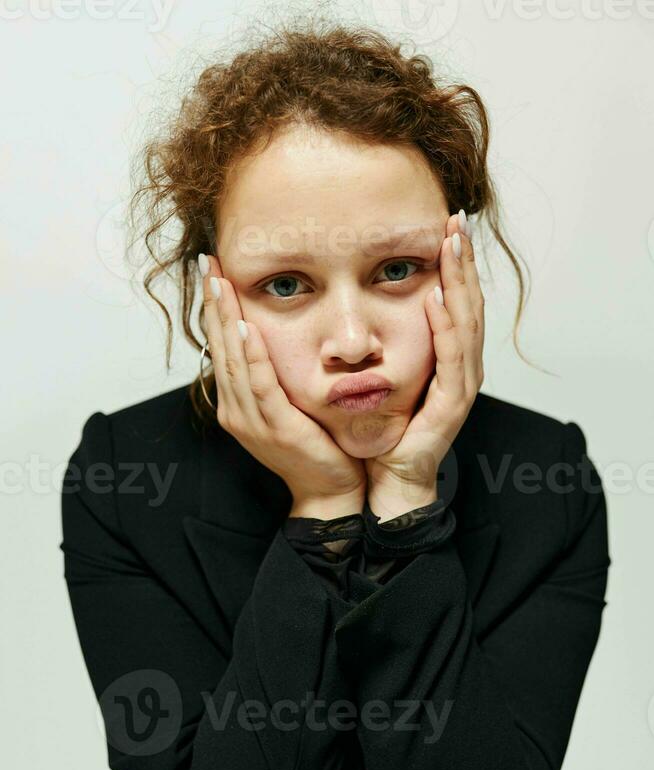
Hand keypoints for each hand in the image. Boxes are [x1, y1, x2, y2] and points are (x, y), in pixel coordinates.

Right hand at [199, 253, 366, 510]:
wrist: (331, 491)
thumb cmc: (317, 447)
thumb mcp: (291, 404)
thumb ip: (278, 375)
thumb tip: (275, 334)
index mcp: (238, 403)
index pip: (222, 346)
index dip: (215, 308)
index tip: (212, 271)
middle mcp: (236, 410)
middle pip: (220, 346)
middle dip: (213, 302)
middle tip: (208, 262)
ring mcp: (252, 420)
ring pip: (234, 360)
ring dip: (225, 317)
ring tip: (220, 281)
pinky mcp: (275, 428)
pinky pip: (260, 384)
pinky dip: (252, 355)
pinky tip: (246, 326)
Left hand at [366, 210, 484, 517]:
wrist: (392, 477)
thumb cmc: (388, 429)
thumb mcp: (387, 376)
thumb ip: (387, 343)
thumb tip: (363, 304)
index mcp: (448, 358)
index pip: (456, 300)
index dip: (454, 264)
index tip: (447, 225)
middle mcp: (462, 367)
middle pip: (468, 303)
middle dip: (463, 261)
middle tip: (457, 221)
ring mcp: (461, 385)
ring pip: (466, 323)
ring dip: (460, 283)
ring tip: (454, 246)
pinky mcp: (452, 405)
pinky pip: (452, 360)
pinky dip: (447, 328)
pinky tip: (438, 300)